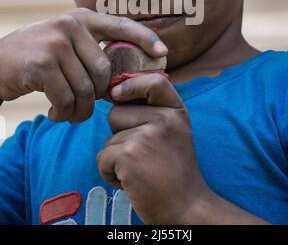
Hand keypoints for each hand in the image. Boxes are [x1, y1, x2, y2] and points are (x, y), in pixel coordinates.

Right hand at [0, 8, 166, 122]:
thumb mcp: (65, 44)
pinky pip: (67, 99)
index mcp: (82, 18)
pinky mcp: (42, 63)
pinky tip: (54, 113)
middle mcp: (71, 25)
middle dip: (98, 96)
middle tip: (82, 105)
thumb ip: (90, 51)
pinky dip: (64, 113)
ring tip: (66, 112)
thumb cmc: (36, 59)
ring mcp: (56, 42)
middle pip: (104, 71)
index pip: (122, 25)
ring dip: (79, 109)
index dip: (145, 38)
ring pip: (87, 89)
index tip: (163, 53)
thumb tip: (121, 75)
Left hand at [96, 73, 206, 223]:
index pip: (155, 81)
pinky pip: (102, 157)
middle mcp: (164, 119)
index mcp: (177, 111)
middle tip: (143, 154)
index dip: (130, 84)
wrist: (185, 207)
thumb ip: (153, 109)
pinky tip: (132, 180)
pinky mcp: (129, 156)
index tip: (117, 94)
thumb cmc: (173, 168)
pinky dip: (110, 173)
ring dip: (116, 156)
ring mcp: (147, 137)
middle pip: (116, 111)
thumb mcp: (174, 130)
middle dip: (119, 133)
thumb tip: (113, 90)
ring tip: (140, 168)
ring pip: (108, 138)